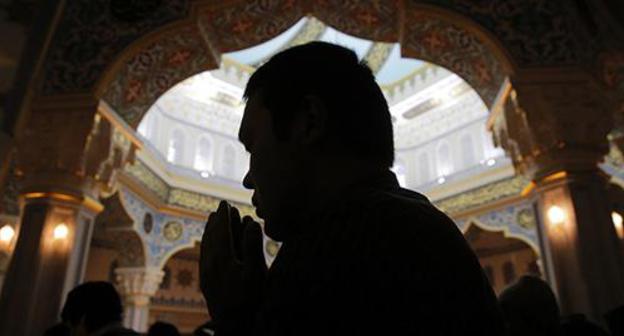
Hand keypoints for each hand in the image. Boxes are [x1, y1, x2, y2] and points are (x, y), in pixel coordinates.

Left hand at [199, 201, 266, 324]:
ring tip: (211, 224)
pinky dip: (207, 248)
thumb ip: (253, 246)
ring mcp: (206, 276)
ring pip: (205, 249)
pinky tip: (210, 250)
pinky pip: (204, 260)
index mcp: (221, 259)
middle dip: (215, 222)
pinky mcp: (206, 286)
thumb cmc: (250, 301)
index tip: (225, 203)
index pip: (221, 231)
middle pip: (210, 238)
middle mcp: (210, 265)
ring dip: (209, 234)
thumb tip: (251, 221)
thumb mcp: (257, 273)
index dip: (224, 216)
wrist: (234, 328)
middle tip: (218, 209)